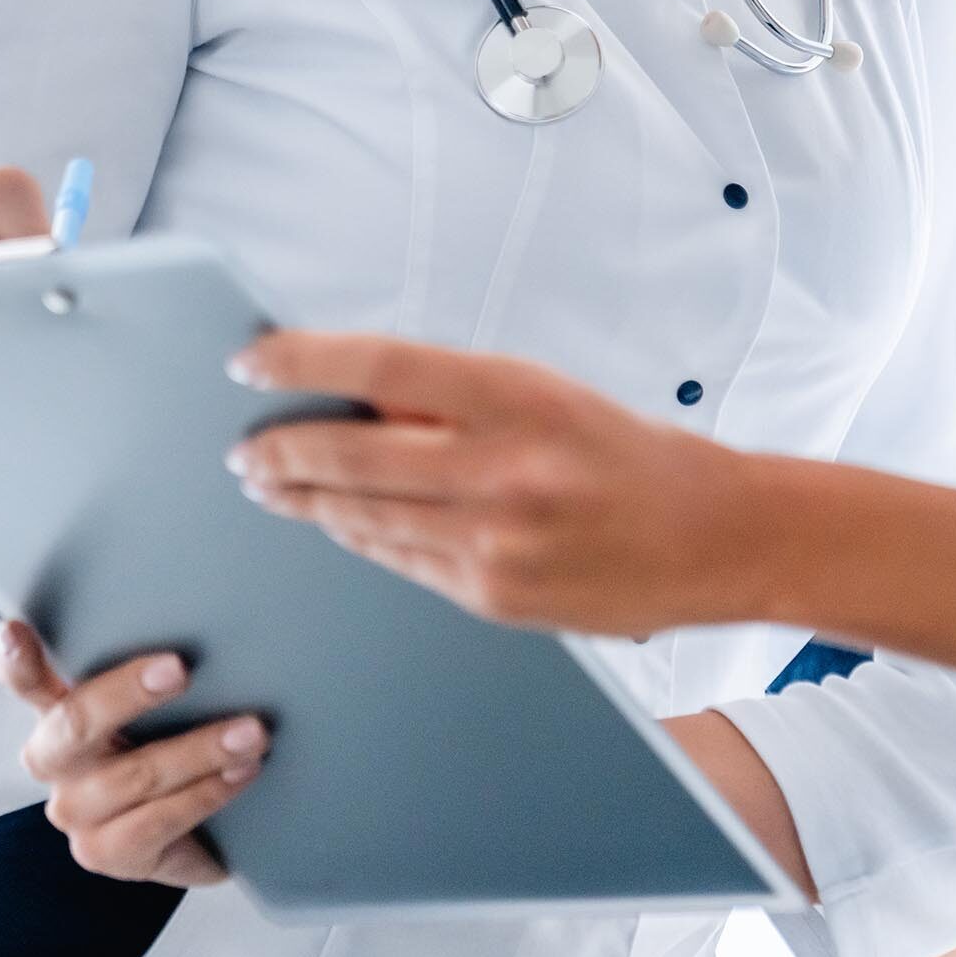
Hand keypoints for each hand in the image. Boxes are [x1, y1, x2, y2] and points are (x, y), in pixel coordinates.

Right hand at [0, 620, 269, 885]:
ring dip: (198, 751)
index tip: (15, 630)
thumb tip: (204, 620)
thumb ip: (155, 671)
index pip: (27, 681)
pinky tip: (239, 774)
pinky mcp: (106, 854)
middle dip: (127, 694)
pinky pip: (155, 824)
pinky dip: (205, 794)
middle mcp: (55, 762)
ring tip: (250, 733)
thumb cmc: (173, 742)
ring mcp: (76, 813)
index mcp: (59, 711)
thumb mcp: (160, 704)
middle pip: (74, 724)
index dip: (16, 659)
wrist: (202, 831)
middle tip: (180, 669)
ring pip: (130, 777)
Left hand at [225, 333, 753, 637]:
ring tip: (269, 484)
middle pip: (350, 453)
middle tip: (243, 448)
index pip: (379, 367)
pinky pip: (400, 562)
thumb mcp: (542, 392)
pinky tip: (336, 524)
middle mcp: (499, 467)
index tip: (251, 359)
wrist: (712, 537)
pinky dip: (359, 538)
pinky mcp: (492, 597)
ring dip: (303, 500)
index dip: (301, 360)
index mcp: (514, 395)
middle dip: (280, 450)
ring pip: (361, 517)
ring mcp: (493, 541)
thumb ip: (450, 396)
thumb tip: (352, 392)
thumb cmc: (626, 453)